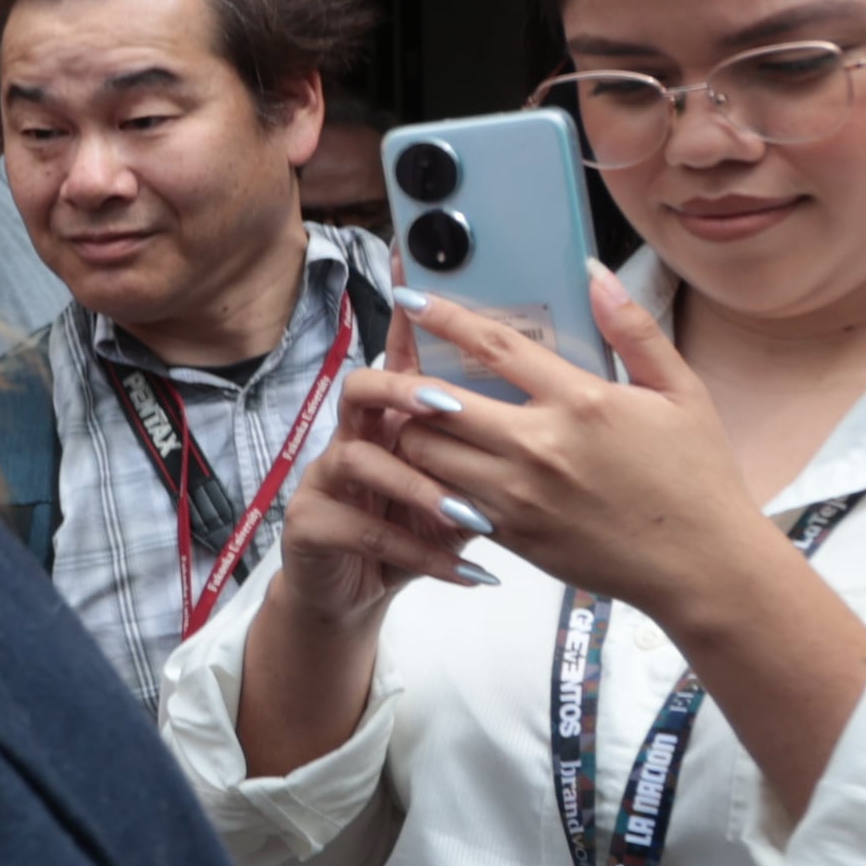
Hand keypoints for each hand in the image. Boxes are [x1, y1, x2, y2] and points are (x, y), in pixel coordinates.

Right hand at [261, 301, 478, 628]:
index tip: (417, 274)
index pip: (404, 352)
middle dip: (407, 391)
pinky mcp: (312, 525)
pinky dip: (419, 551)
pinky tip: (469, 572)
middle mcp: (357, 436)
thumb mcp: (465, 479)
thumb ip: (497, 437)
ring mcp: (327, 478)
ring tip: (471, 515)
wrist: (351, 590)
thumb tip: (554, 391)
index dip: (409, 315)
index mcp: (397, 417)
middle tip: (451, 407)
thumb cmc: (420, 528)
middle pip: (365, 387)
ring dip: (419, 486)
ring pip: (359, 459)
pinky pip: (362, 529)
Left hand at [381, 275, 762, 629]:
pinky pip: (444, 498)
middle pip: (436, 403)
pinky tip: (440, 465)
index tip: (410, 299)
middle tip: (398, 370)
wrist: (702, 567)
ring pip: (426, 454)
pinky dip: (431, 477)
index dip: (443, 317)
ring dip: (413, 431)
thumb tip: (597, 274)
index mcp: (581, 402)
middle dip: (407, 383)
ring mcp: (518, 496)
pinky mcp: (509, 535)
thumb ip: (634, 331)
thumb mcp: (682, 392)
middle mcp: (539, 447)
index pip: (492, 346)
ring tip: (416, 418)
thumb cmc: (696, 475)